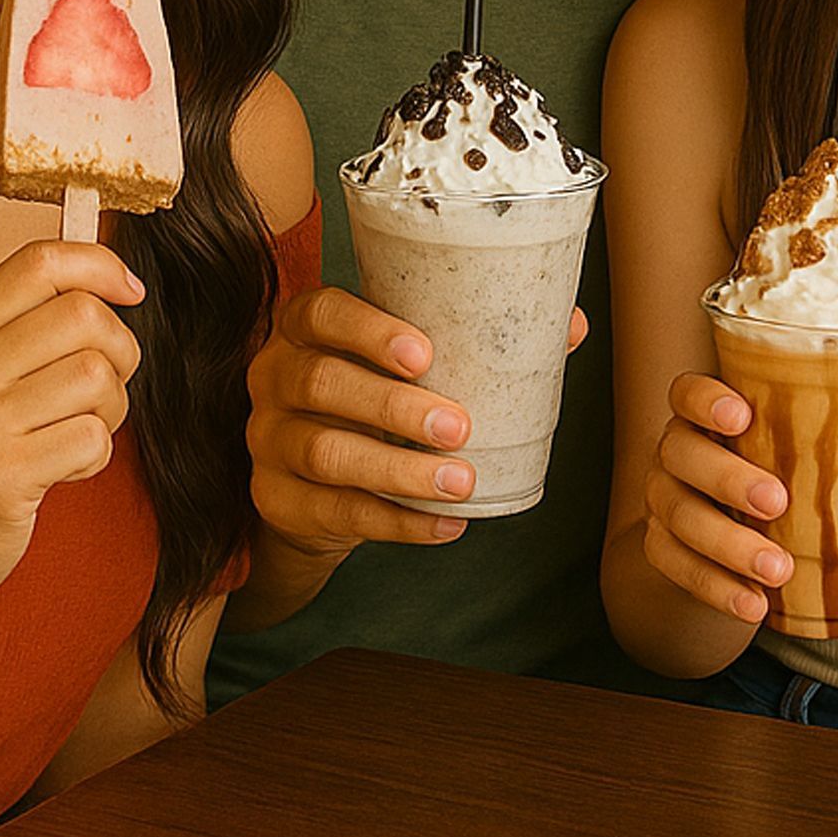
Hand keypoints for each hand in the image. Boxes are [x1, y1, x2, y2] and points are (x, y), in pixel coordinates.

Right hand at [0, 241, 144, 627]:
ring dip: (111, 407)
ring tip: (77, 429)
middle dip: (119, 349)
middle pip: (83, 315)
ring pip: (97, 376)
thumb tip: (122, 281)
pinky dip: (97, 454)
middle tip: (100, 387)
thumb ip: (34, 319)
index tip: (130, 294)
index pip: (40, 261)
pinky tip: (64, 468)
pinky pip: (93, 437)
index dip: (102, 266)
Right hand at [245, 291, 583, 560]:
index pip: (322, 313)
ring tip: (461, 482)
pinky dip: (397, 522)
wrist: (313, 476)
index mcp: (305, 325)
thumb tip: (570, 324)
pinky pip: (335, 513)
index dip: (369, 331)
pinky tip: (445, 523)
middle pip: (321, 384)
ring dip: (399, 471)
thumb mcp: (408, 360)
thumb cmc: (377, 392)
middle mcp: (273, 375)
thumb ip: (478, 337)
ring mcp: (267, 440)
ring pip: (326, 454)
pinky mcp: (276, 499)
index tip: (425, 354)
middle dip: (394, 407)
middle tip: (460, 426)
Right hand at [642, 373, 837, 625]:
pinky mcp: (663, 552)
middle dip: (725, 477)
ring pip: (678, 517)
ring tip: (776, 569)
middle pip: (680, 453)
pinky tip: (753, 606)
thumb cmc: (782, 471)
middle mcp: (678, 451)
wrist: (727, 534)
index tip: (741, 415)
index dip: (705, 399)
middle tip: (777, 500)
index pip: (687, 391)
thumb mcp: (821, 450)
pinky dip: (714, 590)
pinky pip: (676, 569)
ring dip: (727, 544)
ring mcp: (665, 502)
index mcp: (712, 413)